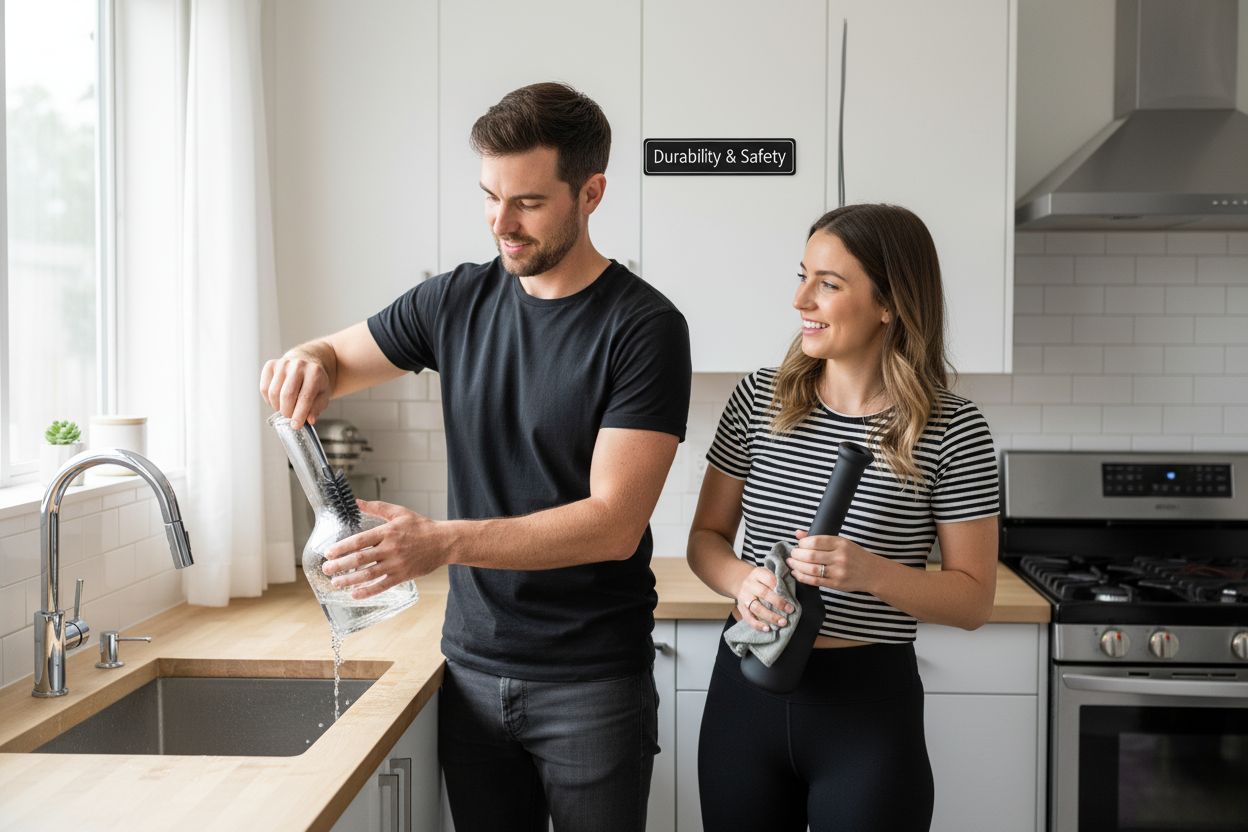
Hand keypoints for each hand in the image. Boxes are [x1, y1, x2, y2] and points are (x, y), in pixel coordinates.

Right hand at [259, 352, 330, 428]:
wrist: (307, 363)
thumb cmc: (315, 382)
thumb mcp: (323, 395)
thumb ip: (317, 408)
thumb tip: (309, 420)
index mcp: (315, 373)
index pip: (305, 397)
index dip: (299, 414)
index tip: (296, 425)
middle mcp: (298, 365)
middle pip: (287, 395)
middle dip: (287, 411)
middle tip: (290, 416)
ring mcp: (283, 364)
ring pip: (273, 393)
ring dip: (278, 406)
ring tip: (285, 408)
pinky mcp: (270, 365)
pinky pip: (264, 388)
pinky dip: (269, 400)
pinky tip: (277, 400)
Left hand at [321, 500, 446, 598]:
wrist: (443, 542)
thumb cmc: (421, 526)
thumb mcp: (399, 512)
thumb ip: (376, 507)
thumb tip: (357, 501)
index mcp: (387, 532)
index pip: (359, 540)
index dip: (342, 547)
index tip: (328, 552)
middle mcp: (390, 548)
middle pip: (360, 559)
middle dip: (340, 565)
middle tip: (326, 569)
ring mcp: (396, 564)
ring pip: (368, 574)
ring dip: (349, 579)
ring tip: (336, 582)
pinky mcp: (402, 575)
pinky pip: (382, 585)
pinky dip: (367, 591)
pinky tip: (355, 593)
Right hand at [735, 565, 794, 631]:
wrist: (740, 581)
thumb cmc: (760, 580)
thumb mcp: (767, 574)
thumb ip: (778, 580)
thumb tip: (792, 593)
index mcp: (758, 574)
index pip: (770, 580)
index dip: (781, 589)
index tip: (791, 599)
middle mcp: (750, 584)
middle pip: (764, 593)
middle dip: (778, 603)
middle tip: (790, 610)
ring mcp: (744, 596)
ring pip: (757, 608)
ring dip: (770, 616)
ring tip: (782, 622)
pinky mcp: (741, 607)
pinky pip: (748, 618)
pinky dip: (758, 624)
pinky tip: (768, 629)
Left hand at [786, 530, 881, 593]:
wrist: (872, 573)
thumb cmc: (854, 556)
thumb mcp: (841, 542)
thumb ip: (819, 538)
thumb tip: (798, 533)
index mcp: (841, 543)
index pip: (815, 541)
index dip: (802, 543)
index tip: (799, 545)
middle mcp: (840, 557)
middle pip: (811, 555)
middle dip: (796, 554)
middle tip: (791, 554)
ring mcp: (838, 572)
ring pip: (811, 569)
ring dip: (797, 566)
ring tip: (791, 563)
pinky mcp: (836, 584)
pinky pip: (815, 581)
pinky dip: (802, 577)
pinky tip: (796, 573)